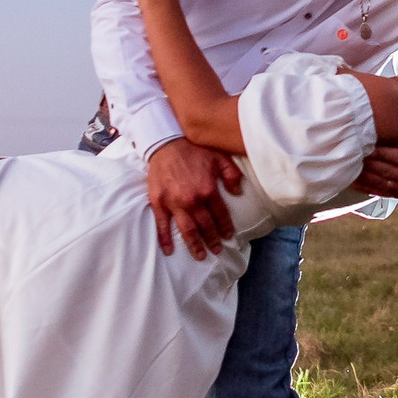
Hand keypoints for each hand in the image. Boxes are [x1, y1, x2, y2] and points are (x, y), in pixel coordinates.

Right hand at [144, 138, 241, 259]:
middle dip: (213, 240)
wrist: (166, 142)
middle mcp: (192, 200)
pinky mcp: (159, 202)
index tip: (228, 236)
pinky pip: (162, 225)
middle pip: (205, 226)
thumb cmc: (194, 149)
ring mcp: (174, 203)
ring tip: (201, 255)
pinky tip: (169, 251)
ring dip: (195, 245)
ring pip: (187, 230)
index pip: (220, 215)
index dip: (225, 227)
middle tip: (217, 250)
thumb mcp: (219, 157)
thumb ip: (232, 174)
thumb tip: (238, 192)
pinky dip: (165, 239)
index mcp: (208, 190)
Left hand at [353, 128, 397, 199]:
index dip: (380, 150)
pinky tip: (352, 179)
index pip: (397, 156)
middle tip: (352, 149)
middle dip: (368, 160)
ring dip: (363, 173)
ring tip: (348, 163)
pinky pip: (377, 191)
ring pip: (378, 181)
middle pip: (384, 169)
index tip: (366, 141)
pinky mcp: (397, 196)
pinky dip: (364, 186)